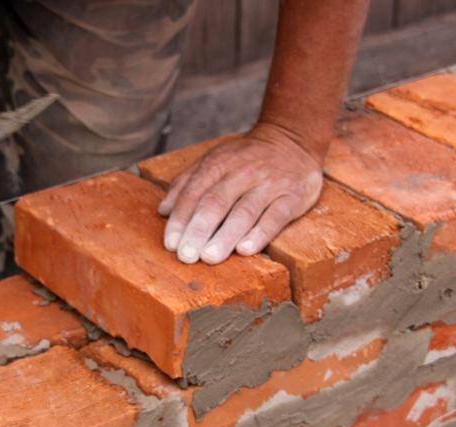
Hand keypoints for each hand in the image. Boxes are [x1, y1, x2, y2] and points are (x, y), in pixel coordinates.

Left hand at [158, 124, 322, 264]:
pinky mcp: (292, 196)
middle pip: (216, 203)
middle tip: (186, 255)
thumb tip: (163, 210)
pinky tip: (245, 249)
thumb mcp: (213, 160)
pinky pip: (275, 217)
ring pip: (244, 212)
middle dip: (198, 230)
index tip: (171, 243)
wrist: (292, 140)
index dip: (181, 219)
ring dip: (225, 236)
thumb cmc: (245, 158)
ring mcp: (269, 184)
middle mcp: (243, 172)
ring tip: (209, 257)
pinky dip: (260, 234)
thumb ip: (186, 183)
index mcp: (219, 164)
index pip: (194, 193)